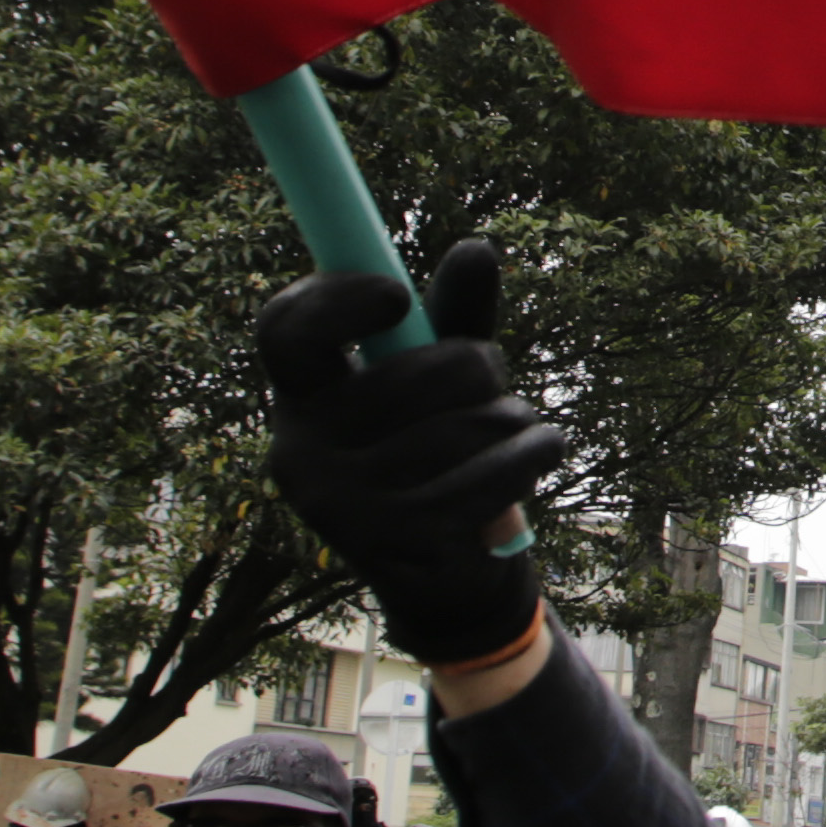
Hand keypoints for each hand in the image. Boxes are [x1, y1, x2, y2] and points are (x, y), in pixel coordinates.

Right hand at [257, 240, 574, 669]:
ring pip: (465, 424)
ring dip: (512, 419)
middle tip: (493, 384)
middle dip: (479, 366)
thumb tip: (476, 248)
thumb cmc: (438, 456)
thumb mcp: (442, 381)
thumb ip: (453, 316)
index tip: (397, 294)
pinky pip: (488, 475)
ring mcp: (343, 503)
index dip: (337, 300)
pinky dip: (532, 454)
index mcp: (299, 399)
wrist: (444, 578)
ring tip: (514, 431)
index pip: (284, 331)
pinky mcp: (397, 544)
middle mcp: (301, 451)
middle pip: (415, 372)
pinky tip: (541, 450)